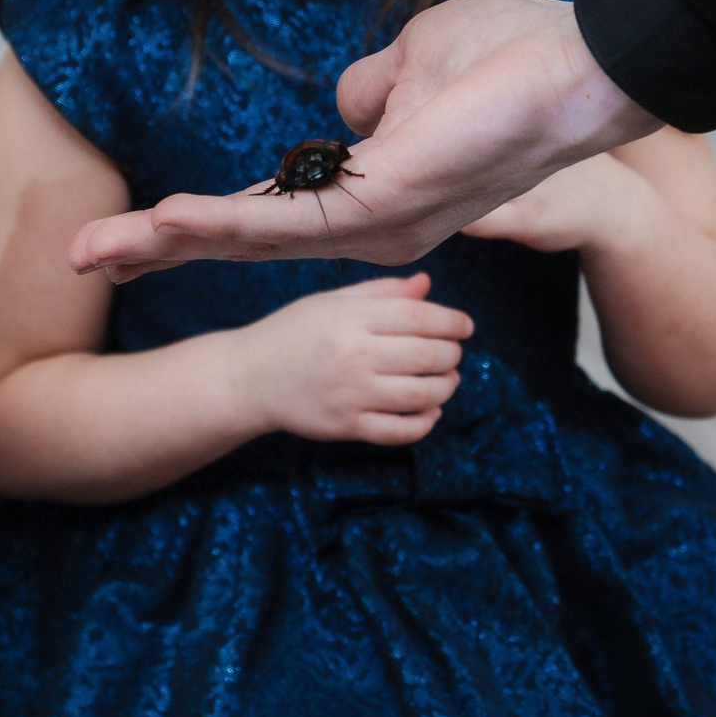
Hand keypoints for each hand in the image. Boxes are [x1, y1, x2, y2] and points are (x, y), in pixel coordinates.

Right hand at [70, 0, 659, 278]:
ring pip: (255, 236)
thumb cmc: (514, 56)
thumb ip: (370, 95)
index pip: (271, 216)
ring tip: (100, 247)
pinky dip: (223, 220)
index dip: (202, 222)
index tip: (136, 231)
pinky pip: (290, 215)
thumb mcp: (416, 64)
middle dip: (161, 251)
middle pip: (247, 242)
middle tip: (82, 257)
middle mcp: (373, 224)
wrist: (582, 61)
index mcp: (376, 194)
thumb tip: (348, 107)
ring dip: (172, 239)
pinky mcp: (388, 202)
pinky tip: (169, 222)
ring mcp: (379, 220)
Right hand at [238, 274, 470, 444]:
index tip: (465, 326)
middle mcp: (353, 355)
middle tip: (454, 353)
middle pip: (428, 356)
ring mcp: (350, 394)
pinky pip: (401, 431)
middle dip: (452, 354)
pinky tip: (430, 411)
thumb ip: (381, 293)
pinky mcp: (346, 427)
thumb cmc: (294, 332)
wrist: (250, 377)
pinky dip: (425, 423)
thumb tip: (427, 285)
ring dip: (446, 387)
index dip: (452, 321)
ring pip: (422, 395)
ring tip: (447, 380)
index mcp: (350, 318)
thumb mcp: (332, 302)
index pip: (419, 317)